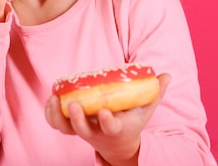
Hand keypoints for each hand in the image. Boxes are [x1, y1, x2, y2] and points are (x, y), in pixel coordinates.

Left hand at [45, 73, 170, 165]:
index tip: (105, 111)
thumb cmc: (131, 120)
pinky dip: (51, 114)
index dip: (107, 121)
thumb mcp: (145, 109)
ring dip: (58, 116)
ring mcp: (83, 130)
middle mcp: (97, 132)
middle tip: (72, 105)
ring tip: (53, 99)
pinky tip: (50, 99)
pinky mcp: (72, 127)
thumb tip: (167, 75)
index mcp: (116, 128)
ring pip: (66, 129)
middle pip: (83, 130)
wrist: (117, 142)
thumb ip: (155, 92)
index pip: (110, 127)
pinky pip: (57, 124)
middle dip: (77, 119)